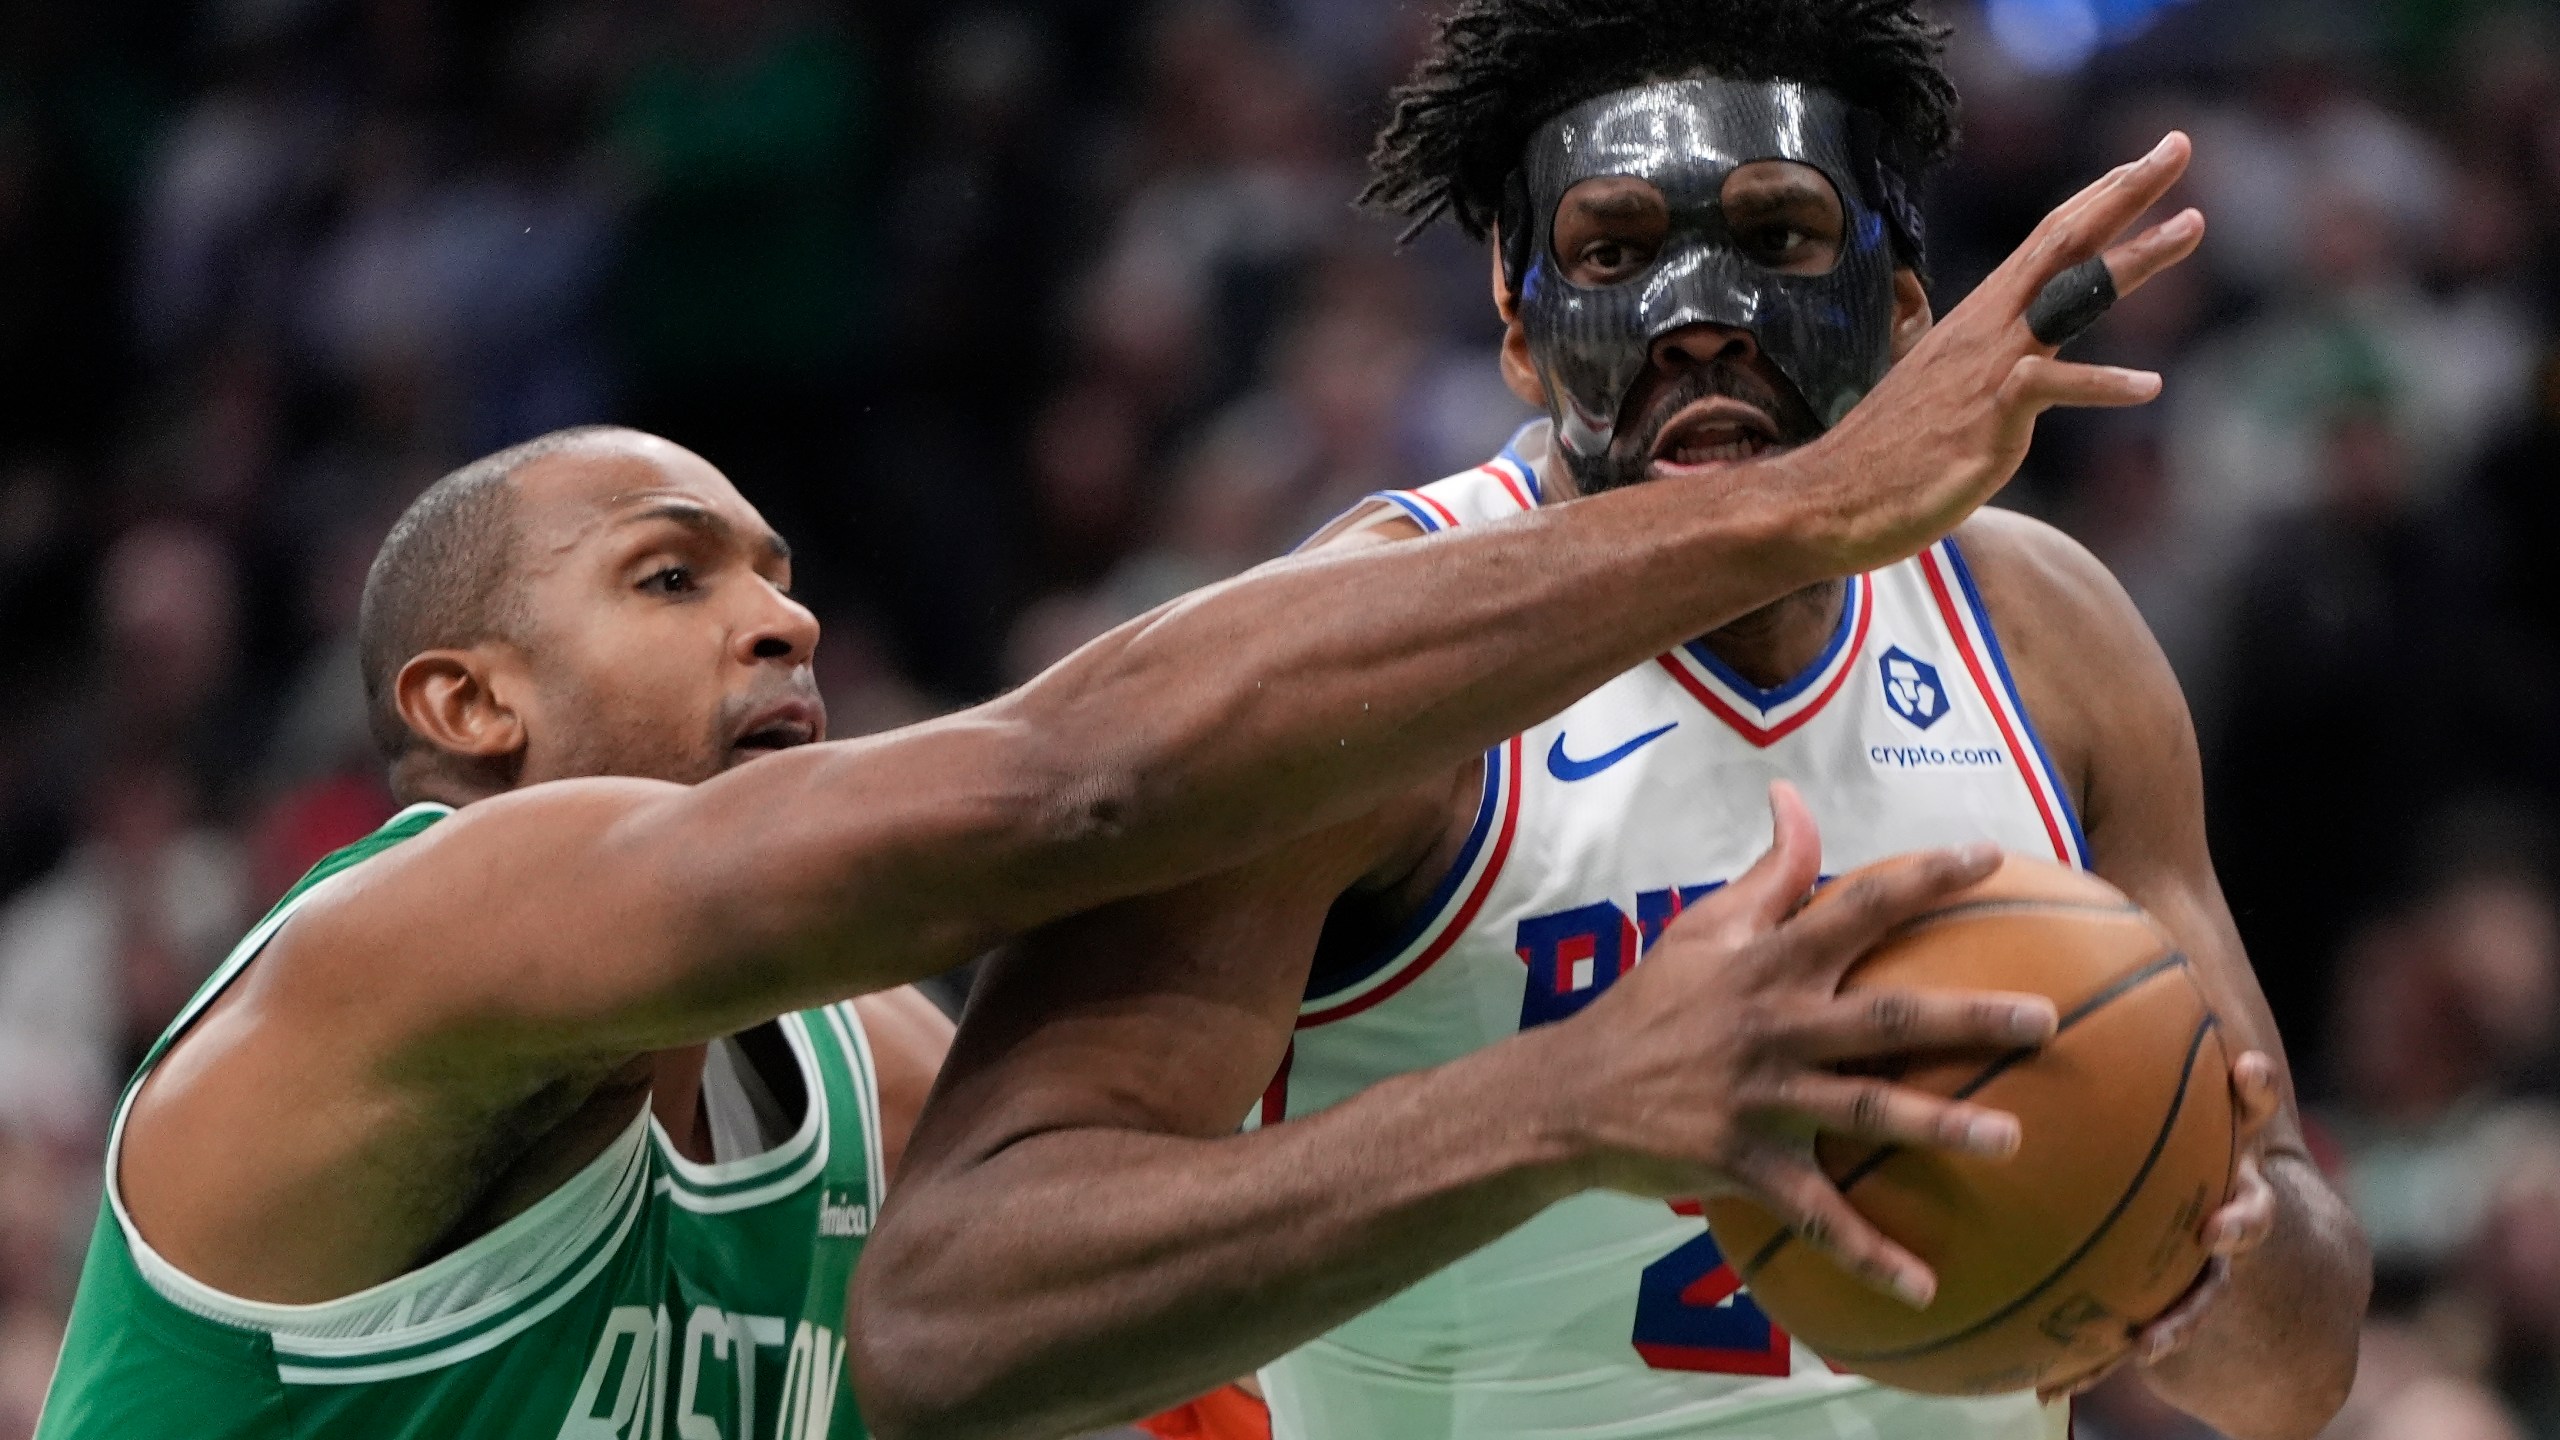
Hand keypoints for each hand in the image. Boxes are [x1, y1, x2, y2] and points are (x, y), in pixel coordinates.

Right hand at [1542, 781, 2059, 1308]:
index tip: (1993, 859)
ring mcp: (1761, 1099)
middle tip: (2045, 1020)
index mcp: (1769, 962)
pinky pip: (1816, 1216)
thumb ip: (1767, 871)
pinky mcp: (1744, 1164)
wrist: (1570, 1094)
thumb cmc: (1649, 1004)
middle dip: (1966, 1017)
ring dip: (1937, 1128)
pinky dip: (1868, 1253)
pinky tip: (1925, 1286)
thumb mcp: (1701, 927)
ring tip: (2011, 1141)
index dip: (1924, 879)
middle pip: (1882, 1018)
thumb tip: (1793, 796)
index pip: (1857, 906)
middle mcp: (1774, 1025)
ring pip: (1862, 1113)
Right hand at [1809, 131, 2207, 573]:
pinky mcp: (1990, 417)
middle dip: (2125, 193)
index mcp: (1980, 321)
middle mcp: (1987, 330)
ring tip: (2193, 224)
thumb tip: (2016, 374)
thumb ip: (1985, 372)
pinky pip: (2052, 385)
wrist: (1830, 498)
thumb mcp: (1945, 397)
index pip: (2046, 243)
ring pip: (2070, 294)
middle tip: (2177, 147)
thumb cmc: (1888, 456)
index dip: (2096, 200)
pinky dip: (2105, 384)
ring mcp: (1988, 369)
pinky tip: (2149, 386)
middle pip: (2064, 244)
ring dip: (2135, 257)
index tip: (2143, 164)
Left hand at [2037, 1050, 2283, 1402]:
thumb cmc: (2181, 1161)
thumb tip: (2027, 975)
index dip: (2254, 1092)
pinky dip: (2100, 1362)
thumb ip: (2113, 1056)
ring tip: (2153, 1340)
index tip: (2248, 1071)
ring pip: (2208, 1297)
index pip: (2249, 1112)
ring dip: (2183, 1317)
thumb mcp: (2163, 1114)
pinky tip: (2049, 1387)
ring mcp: (2218, 1272)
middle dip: (2246, 1217)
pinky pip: (2140, 1341)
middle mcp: (2231, 1211)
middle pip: (2253, 1212)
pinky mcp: (2178, 1318)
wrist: (2261, 1275)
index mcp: (2222, 1153)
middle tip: (2225, 1225)